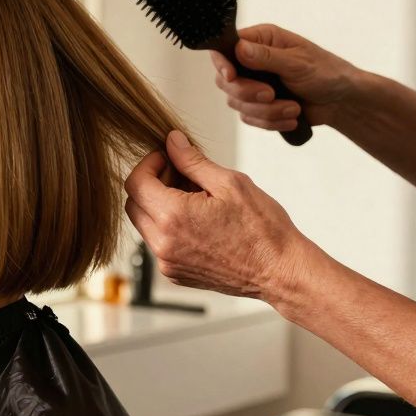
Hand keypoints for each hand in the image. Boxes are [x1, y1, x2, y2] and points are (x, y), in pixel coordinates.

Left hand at [124, 130, 315, 303]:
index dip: (149, 164)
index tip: (167, 157)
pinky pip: (159, 243)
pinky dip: (169, 226)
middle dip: (150, 183)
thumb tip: (172, 142)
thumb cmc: (263, 229)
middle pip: (134, 204)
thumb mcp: (230, 183)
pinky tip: (197, 219)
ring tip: (194, 196)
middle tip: (180, 174)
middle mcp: (162, 243)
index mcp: (172, 217)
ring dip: (159, 205)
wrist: (281, 272)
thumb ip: (192, 161)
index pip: (135, 182)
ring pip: (145, 224)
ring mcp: (167, 262)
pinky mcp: (176, 273)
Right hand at [210, 23, 361, 131]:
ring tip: (293, 108)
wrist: (341, 102)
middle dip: (248, 93)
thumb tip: (239, 48)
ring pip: (236, 103)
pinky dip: (270, 122)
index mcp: (260, 41)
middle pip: (225, 81)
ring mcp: (253, 85)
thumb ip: (266, 57)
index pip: (225, 49)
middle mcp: (251, 61)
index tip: (232, 77)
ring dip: (266, 111)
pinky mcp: (257, 106)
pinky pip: (249, 118)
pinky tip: (292, 117)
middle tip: (271, 95)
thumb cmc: (326, 73)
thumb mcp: (298, 62)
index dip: (222, 64)